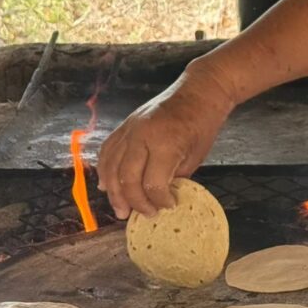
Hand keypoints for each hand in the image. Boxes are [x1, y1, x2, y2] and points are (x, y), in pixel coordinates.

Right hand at [97, 66, 234, 218]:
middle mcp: (141, 135)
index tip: (168, 207)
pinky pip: (107, 151)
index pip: (153, 183)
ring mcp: (130, 129)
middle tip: (144, 215)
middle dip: (134, 202)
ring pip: (111, 167)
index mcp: (165, 143)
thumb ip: (175, 177)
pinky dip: (104, 170)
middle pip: (127, 178)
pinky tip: (107, 186)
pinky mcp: (124, 125)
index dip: (159, 200)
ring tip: (121, 210)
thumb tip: (159, 198)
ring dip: (114, 192)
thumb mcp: (196, 156)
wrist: (199, 92)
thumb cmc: (203, 124)